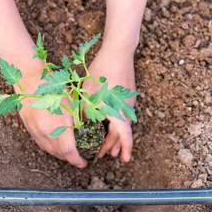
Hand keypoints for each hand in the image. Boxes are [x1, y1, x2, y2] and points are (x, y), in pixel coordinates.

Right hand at [14, 68, 86, 167]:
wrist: (31, 80)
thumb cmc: (55, 87)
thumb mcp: (72, 101)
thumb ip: (79, 117)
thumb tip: (87, 128)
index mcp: (60, 124)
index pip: (69, 151)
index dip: (77, 160)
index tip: (83, 163)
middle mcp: (46, 131)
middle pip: (59, 153)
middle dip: (70, 158)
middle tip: (79, 159)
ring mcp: (36, 130)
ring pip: (49, 150)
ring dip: (60, 155)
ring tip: (68, 154)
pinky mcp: (29, 128)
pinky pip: (41, 144)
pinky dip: (50, 148)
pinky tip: (56, 146)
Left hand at [83, 46, 136, 161]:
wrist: (118, 52)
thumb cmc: (102, 73)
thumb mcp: (88, 94)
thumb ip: (85, 111)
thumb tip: (83, 124)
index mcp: (118, 110)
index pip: (125, 135)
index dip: (126, 148)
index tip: (126, 160)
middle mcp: (127, 108)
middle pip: (123, 132)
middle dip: (115, 145)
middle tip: (106, 155)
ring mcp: (129, 102)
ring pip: (123, 123)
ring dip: (115, 135)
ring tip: (108, 144)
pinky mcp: (127, 95)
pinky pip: (123, 114)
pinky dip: (117, 123)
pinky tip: (109, 123)